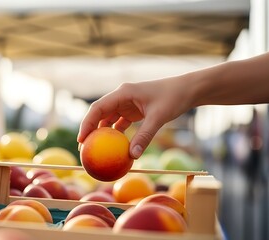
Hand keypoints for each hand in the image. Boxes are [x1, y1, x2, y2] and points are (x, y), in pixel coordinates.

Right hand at [78, 77, 192, 158]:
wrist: (187, 90)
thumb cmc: (173, 98)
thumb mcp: (158, 117)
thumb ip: (145, 136)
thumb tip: (132, 156)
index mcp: (123, 93)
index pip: (98, 108)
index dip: (86, 123)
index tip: (81, 140)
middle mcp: (121, 97)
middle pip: (99, 114)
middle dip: (90, 130)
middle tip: (84, 149)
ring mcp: (126, 104)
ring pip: (108, 119)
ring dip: (102, 134)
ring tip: (95, 151)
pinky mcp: (133, 111)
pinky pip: (120, 124)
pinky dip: (116, 136)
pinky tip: (114, 149)